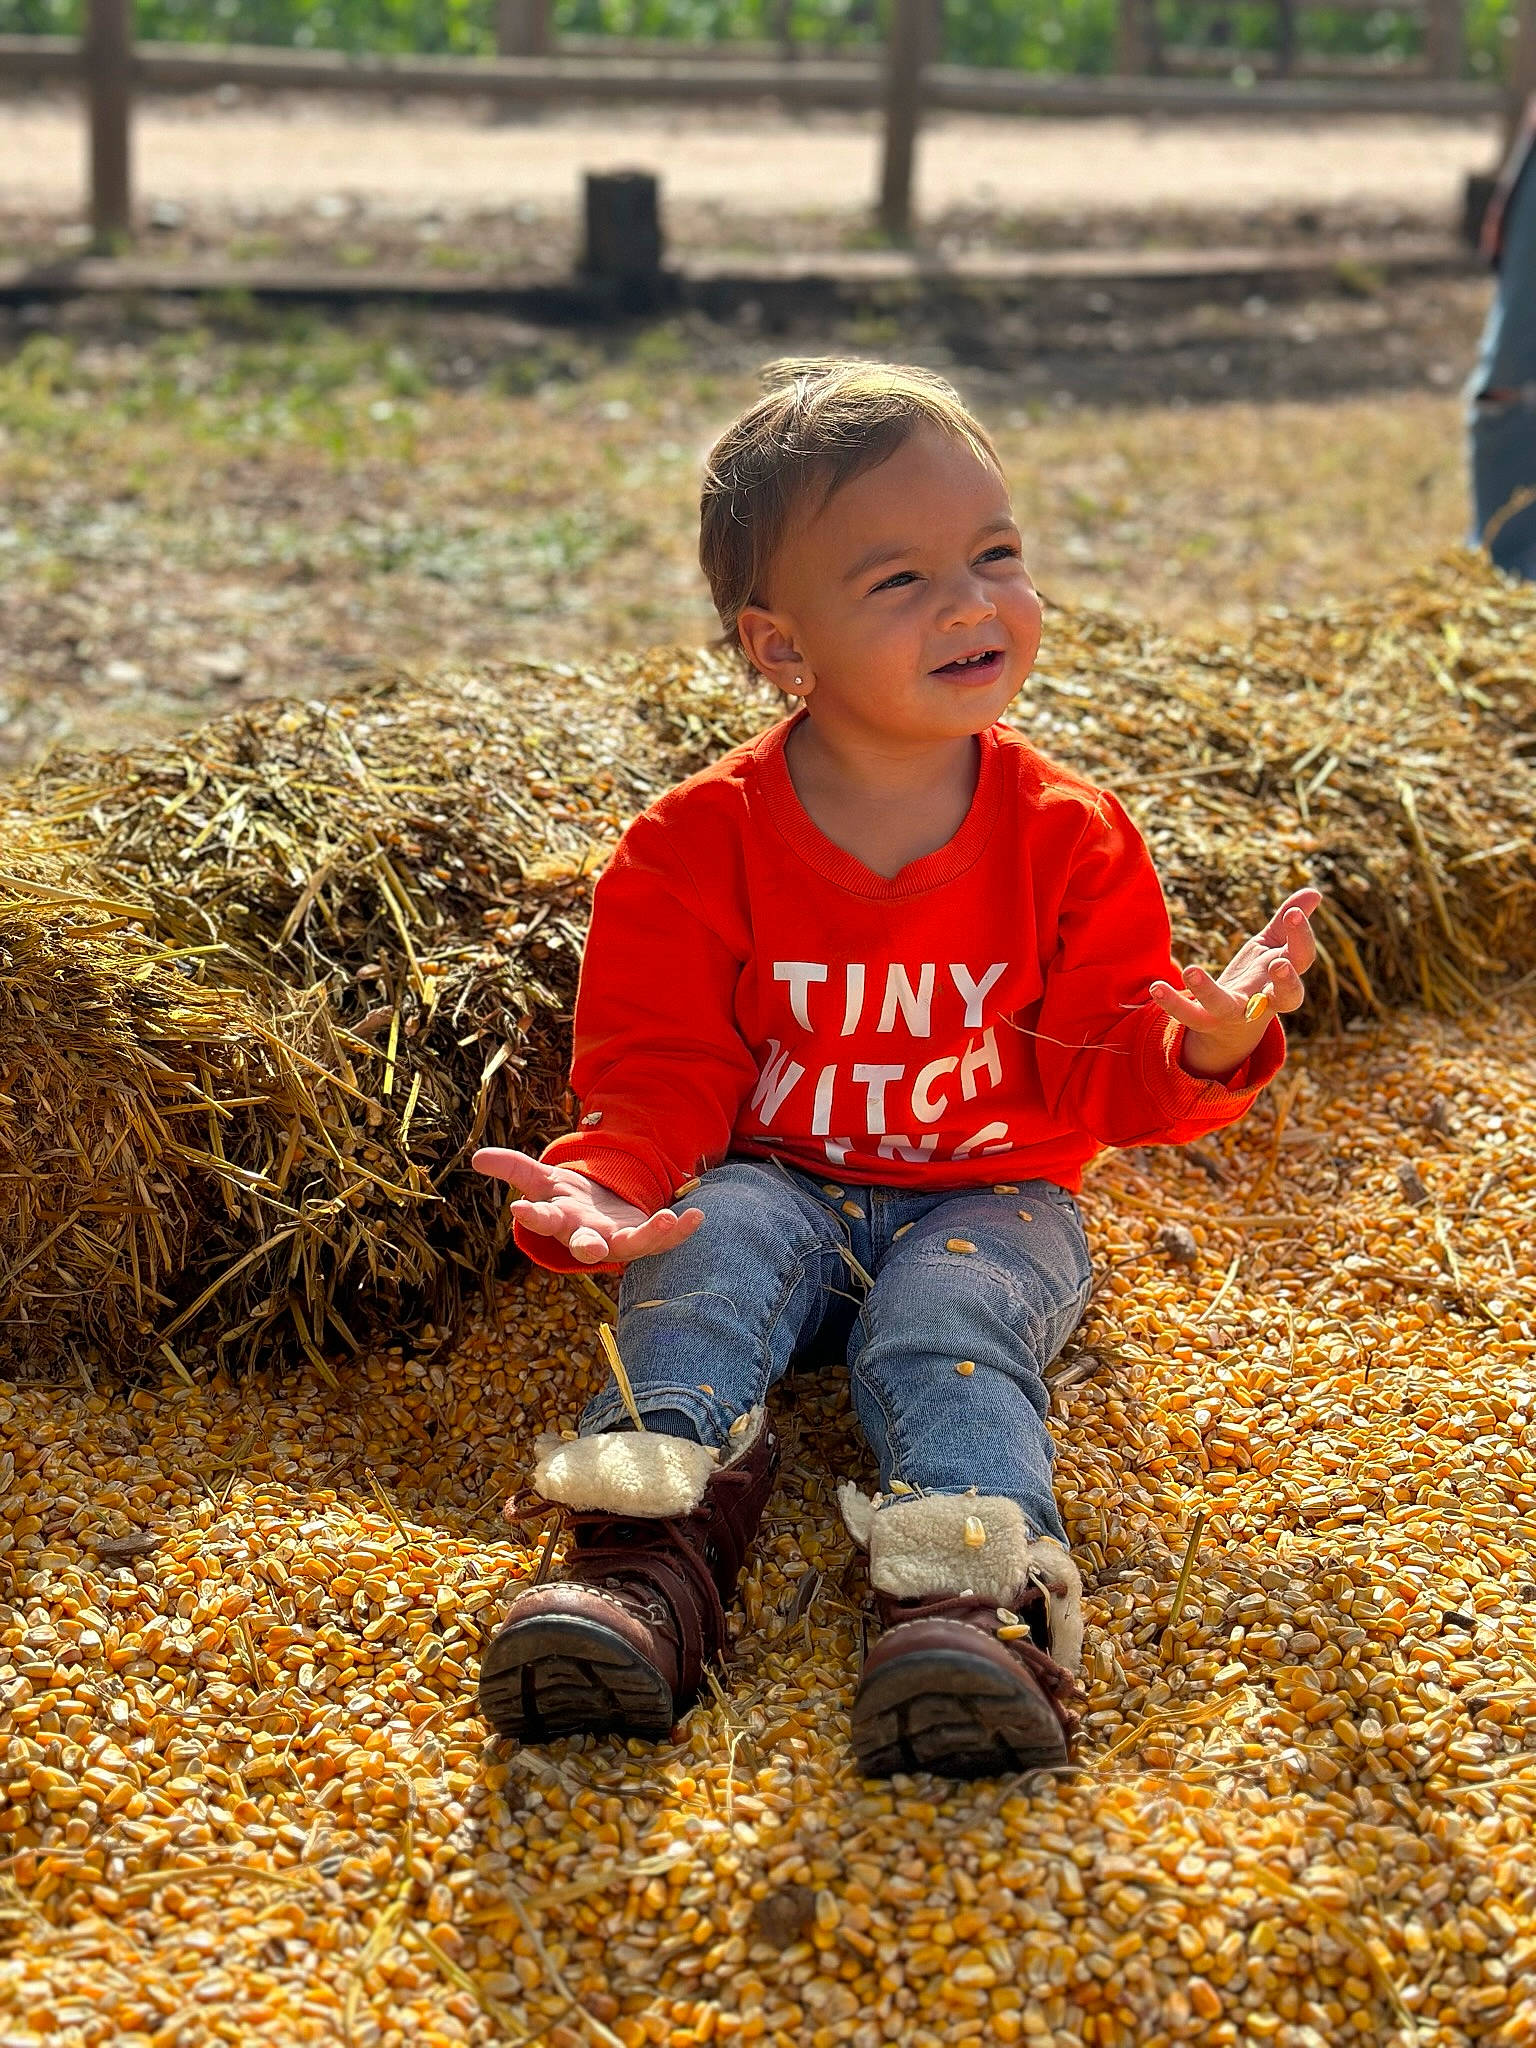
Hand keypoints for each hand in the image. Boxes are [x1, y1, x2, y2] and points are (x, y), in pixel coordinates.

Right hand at [471, 1148, 704, 1265]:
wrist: (601, 1216)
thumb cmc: (569, 1200)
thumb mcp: (544, 1182)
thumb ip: (514, 1169)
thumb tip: (476, 1157)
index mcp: (561, 1221)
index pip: (543, 1220)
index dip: (533, 1217)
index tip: (519, 1210)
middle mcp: (589, 1236)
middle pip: (585, 1246)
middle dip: (587, 1248)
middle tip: (591, 1250)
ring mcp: (619, 1242)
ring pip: (633, 1246)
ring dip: (649, 1235)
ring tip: (665, 1218)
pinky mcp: (646, 1239)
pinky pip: (665, 1239)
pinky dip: (681, 1230)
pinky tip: (697, 1215)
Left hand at [1150, 886, 1320, 1078]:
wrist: (1235, 1023)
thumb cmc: (1259, 975)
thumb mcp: (1272, 946)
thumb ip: (1287, 921)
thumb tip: (1315, 892)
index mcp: (1285, 977)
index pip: (1302, 959)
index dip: (1302, 938)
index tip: (1294, 913)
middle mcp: (1265, 999)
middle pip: (1286, 997)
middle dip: (1285, 981)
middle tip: (1279, 963)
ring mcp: (1236, 1012)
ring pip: (1225, 1006)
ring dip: (1208, 991)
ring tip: (1191, 970)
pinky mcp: (1207, 1021)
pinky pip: (1189, 1015)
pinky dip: (1173, 1003)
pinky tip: (1156, 986)